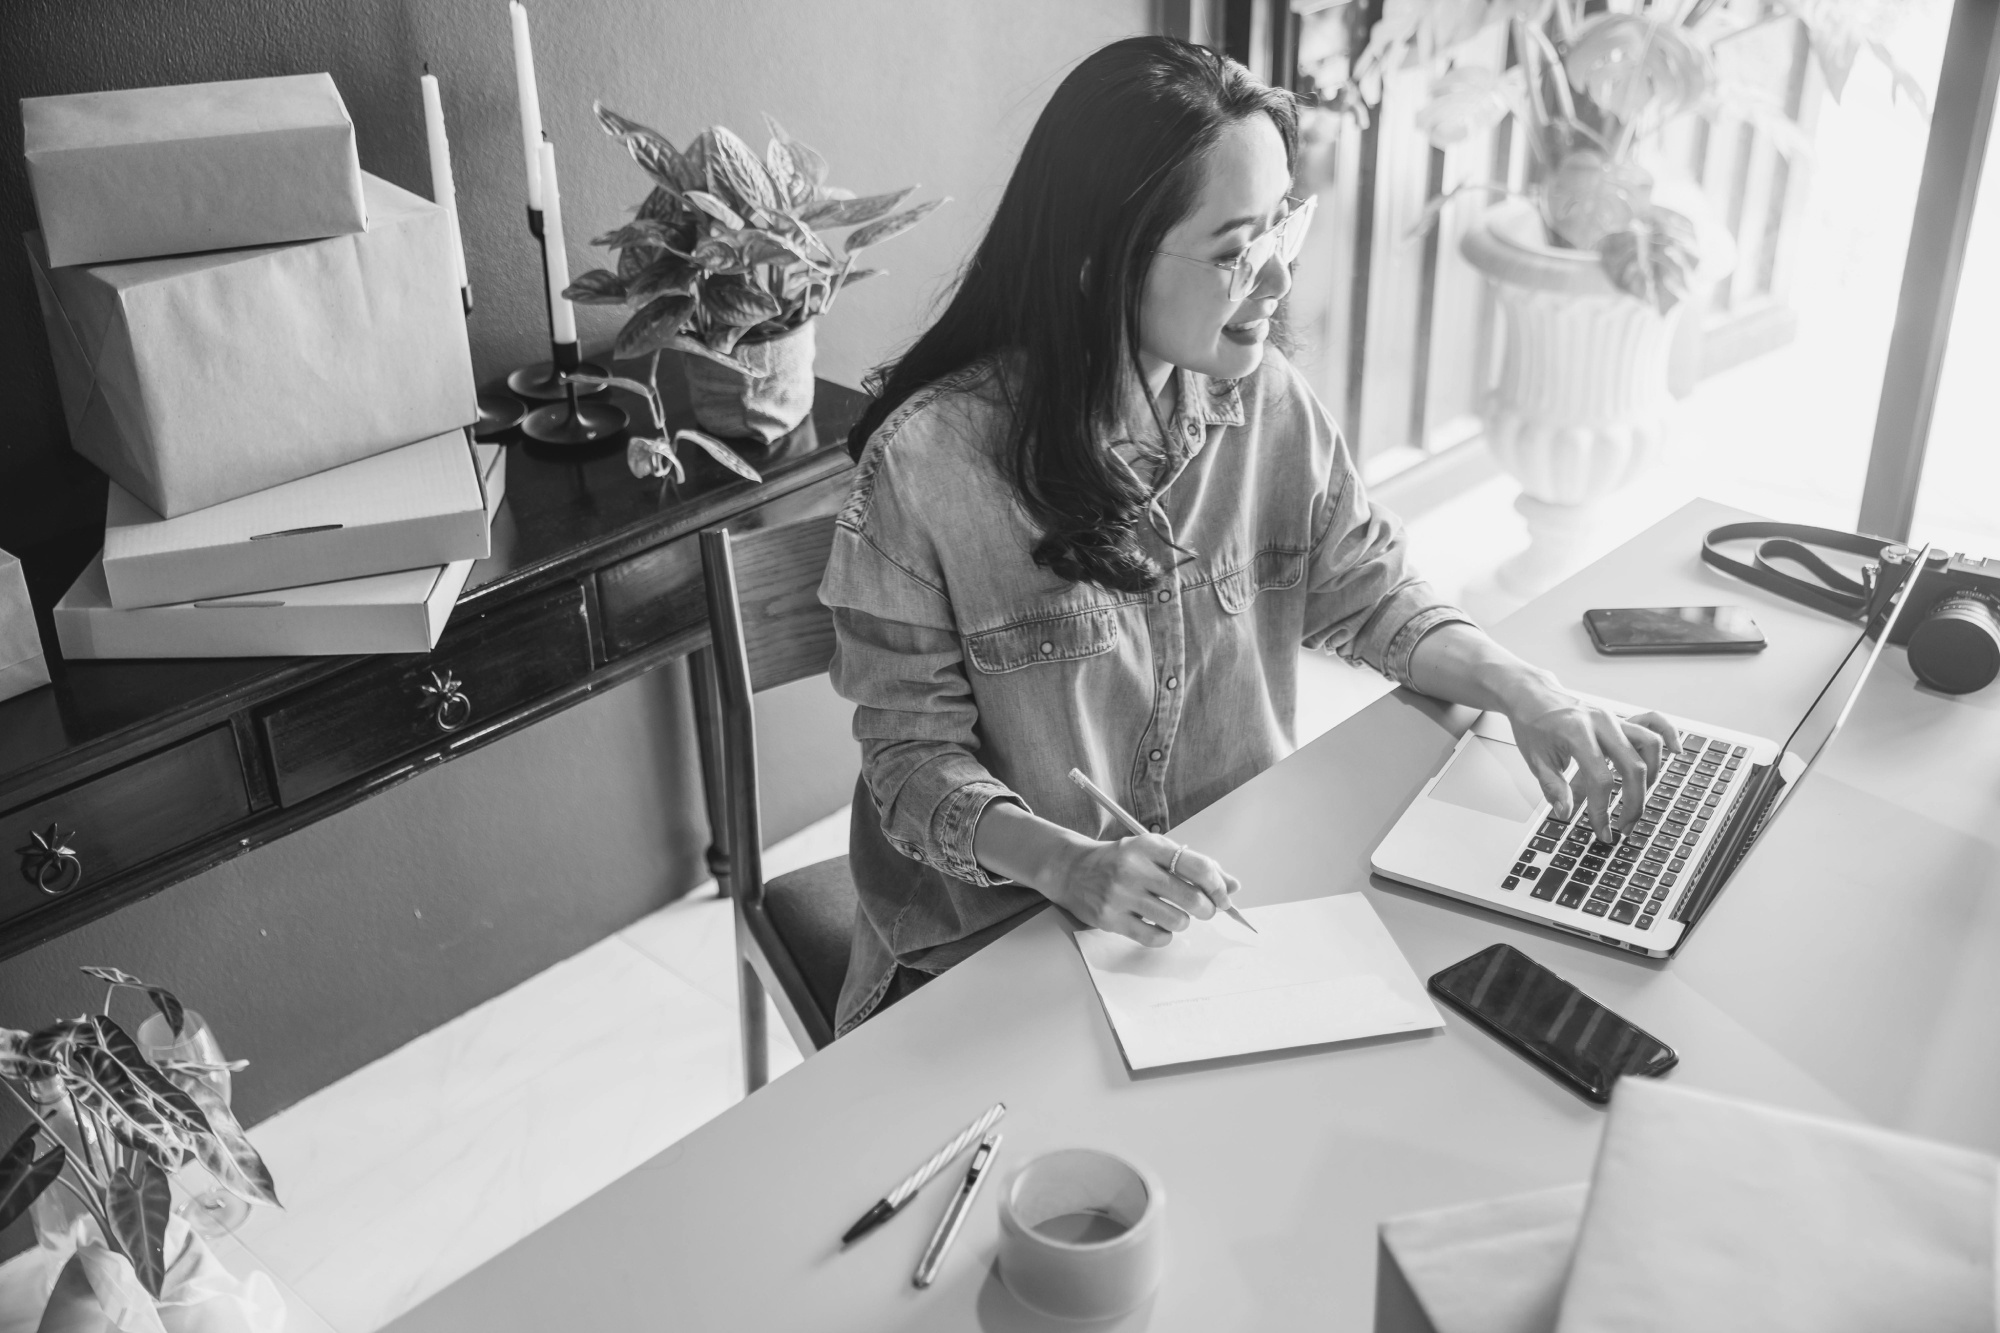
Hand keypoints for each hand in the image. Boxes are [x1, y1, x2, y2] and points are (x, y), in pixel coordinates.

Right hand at [1049, 834, 1241, 946]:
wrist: (1072, 870)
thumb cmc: (1120, 860)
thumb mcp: (1154, 851)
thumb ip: (1193, 866)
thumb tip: (1233, 886)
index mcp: (1149, 846)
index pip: (1197, 867)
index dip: (1219, 886)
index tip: (1224, 897)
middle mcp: (1134, 868)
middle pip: (1191, 898)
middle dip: (1207, 909)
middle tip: (1203, 910)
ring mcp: (1121, 895)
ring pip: (1176, 921)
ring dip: (1184, 922)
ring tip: (1175, 915)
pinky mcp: (1110, 919)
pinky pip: (1154, 937)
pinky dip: (1165, 936)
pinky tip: (1159, 926)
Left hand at [1506, 686, 1680, 839]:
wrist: (1532, 695)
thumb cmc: (1532, 725)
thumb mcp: (1534, 759)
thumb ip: (1552, 787)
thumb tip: (1566, 813)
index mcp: (1577, 733)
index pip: (1600, 779)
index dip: (1603, 810)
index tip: (1602, 830)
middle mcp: (1601, 723)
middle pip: (1633, 766)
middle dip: (1634, 802)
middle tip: (1625, 826)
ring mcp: (1614, 718)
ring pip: (1650, 745)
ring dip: (1651, 777)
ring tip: (1638, 800)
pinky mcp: (1620, 718)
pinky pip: (1653, 721)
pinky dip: (1668, 735)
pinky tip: (1676, 751)